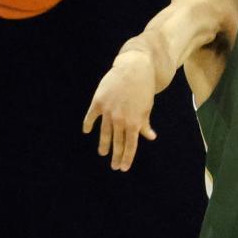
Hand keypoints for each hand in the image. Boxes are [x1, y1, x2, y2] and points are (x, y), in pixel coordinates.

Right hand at [82, 53, 157, 171]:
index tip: (123, 168)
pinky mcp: (99, 101)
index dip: (127, 158)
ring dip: (103, 144)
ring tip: (103, 153)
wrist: (135, 68)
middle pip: (117, 142)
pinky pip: (92, 116)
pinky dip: (88, 124)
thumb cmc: (143, 89)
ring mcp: (108, 111)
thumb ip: (144, 123)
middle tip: (113, 166)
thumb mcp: (146, 107)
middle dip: (116, 156)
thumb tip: (150, 137)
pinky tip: (87, 131)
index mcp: (134, 122)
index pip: (130, 145)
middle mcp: (120, 119)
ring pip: (104, 132)